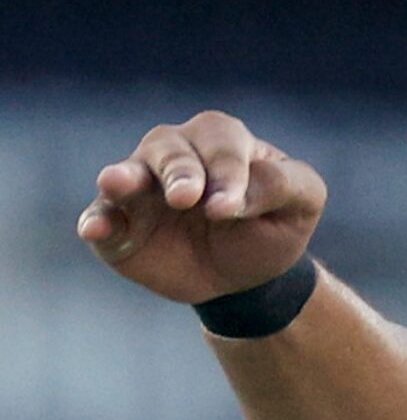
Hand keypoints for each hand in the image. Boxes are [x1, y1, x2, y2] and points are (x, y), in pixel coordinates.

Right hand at [77, 111, 326, 304]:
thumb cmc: (271, 228)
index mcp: (221, 141)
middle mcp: (174, 154)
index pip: (221, 144)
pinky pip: (102, 217)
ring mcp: (141, 188)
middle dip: (178, 172)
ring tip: (115, 184)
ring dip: (123, 179)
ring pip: (127, 173)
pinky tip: (94, 229)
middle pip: (169, 149)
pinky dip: (98, 222)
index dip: (227, 174)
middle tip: (185, 198)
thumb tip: (240, 192)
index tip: (230, 209)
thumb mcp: (300, 205)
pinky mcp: (119, 223)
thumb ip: (282, 186)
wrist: (246, 277)